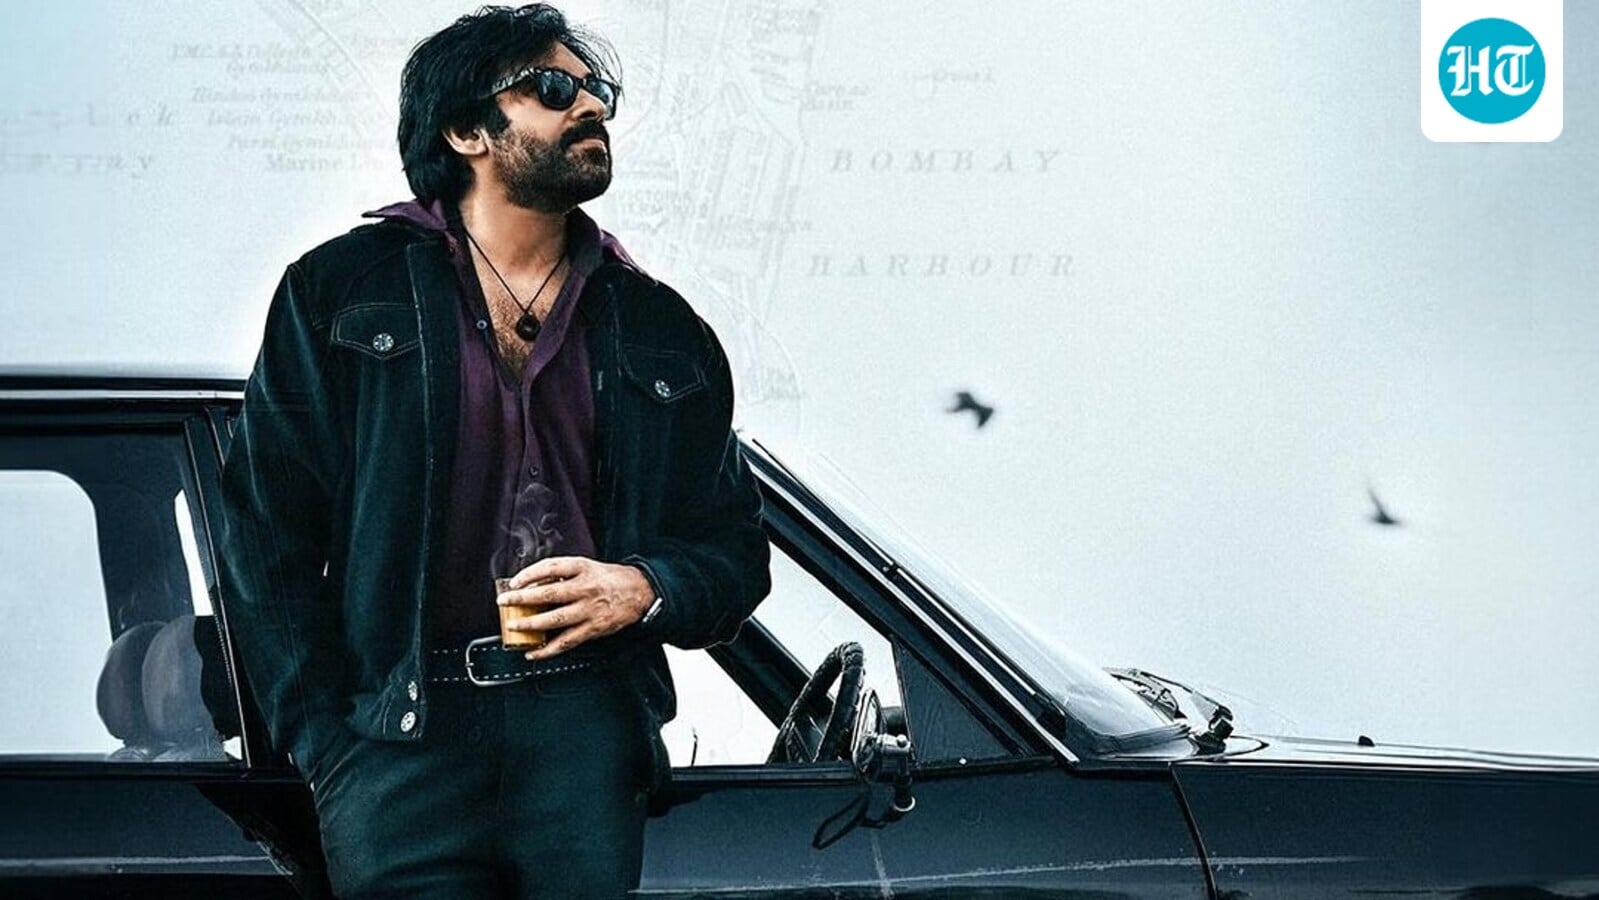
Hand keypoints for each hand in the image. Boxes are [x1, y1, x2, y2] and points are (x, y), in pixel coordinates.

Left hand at [496, 556, 654, 659]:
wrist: (640, 591)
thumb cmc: (610, 578)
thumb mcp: (588, 567)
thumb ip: (564, 575)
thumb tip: (534, 585)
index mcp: (583, 568)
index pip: (551, 568)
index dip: (530, 574)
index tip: (514, 582)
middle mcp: (586, 588)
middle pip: (549, 594)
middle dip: (523, 599)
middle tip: (505, 602)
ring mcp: (590, 610)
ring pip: (555, 619)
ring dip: (531, 624)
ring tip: (514, 627)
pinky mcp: (593, 628)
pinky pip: (566, 641)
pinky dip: (548, 649)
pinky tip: (533, 653)